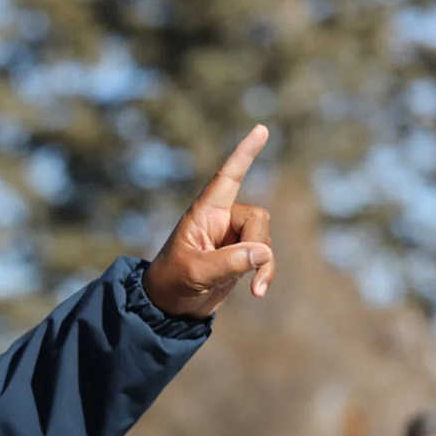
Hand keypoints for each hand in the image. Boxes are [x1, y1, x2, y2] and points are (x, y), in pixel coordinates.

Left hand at [143, 125, 273, 317]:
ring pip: (264, 239)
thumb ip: (229, 262)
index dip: (243, 154)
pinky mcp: (240, 255)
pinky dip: (265, 273)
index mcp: (203, 213)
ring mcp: (232, 237)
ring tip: (255, 290)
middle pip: (257, 217)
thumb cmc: (172, 282)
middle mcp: (220, 220)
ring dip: (264, 264)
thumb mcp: (196, 271)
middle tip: (249, 269)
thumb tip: (264, 252)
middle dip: (258, 243)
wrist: (170, 306)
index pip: (227, 178)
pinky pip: (264, 257)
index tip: (260, 129)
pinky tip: (257, 292)